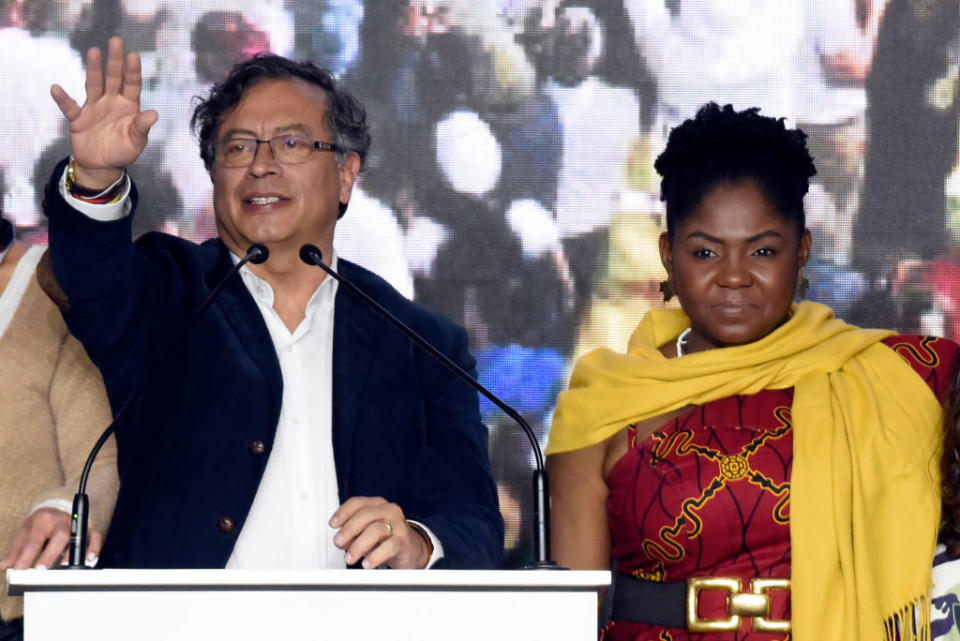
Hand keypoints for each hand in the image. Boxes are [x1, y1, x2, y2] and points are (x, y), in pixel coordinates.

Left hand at [0, 508, 102, 569]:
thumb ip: (15, 551)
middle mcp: (61, 521)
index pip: (34, 540)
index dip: (26, 556)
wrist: (54, 510)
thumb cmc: (38, 525)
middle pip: (59, 536)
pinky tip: (89, 559)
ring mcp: (76, 525)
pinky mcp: (87, 529)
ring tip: (64, 567)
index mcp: (42, 520)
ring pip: (79, 536)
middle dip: (50, 554)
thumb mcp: (23, 534)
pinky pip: (95, 537)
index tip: (19, 570)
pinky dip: (94, 548)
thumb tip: (4, 566)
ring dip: (72, 553)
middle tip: (41, 569)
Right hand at [50, 36, 157, 189]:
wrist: (103, 166)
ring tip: (94, 52)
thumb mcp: (136, 141)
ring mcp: (94, 108)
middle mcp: (111, 102)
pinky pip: (70, 107)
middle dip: (115, 61)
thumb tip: (154, 113)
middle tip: (116, 41)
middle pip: (113, 78)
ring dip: (93, 70)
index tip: (133, 55)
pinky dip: (63, 99)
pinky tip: (56, 88)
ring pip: (94, 85)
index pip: (132, 85)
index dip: (132, 71)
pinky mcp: (79, 119)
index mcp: (128, 106)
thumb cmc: (123, 151)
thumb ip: (142, 127)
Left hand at [330, 497, 430, 568]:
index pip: (357, 503)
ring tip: (350, 558)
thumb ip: (353, 533)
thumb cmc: (385, 538)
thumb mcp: (367, 532)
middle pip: (366, 514)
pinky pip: (389, 547)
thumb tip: (339, 539)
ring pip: (376, 530)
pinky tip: (367, 563)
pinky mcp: (404, 540)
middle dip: (349, 529)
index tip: (333, 524)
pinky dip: (375, 556)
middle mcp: (389, 511)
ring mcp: (398, 524)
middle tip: (339, 542)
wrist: (411, 549)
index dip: (343, 512)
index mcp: (377, 505)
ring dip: (359, 545)